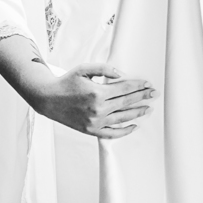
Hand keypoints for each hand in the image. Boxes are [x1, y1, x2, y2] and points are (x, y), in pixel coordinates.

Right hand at [33, 64, 156, 138]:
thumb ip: (104, 69)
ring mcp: (95, 122)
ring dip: (137, 113)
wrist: (48, 99)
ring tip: (148, 108)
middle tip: (155, 94)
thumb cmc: (66, 82)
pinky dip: (124, 131)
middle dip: (142, 97)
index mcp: (97, 92)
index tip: (148, 84)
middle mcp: (98, 109)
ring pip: (122, 118)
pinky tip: (134, 126)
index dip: (138, 86)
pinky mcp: (91, 130)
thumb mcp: (84, 69)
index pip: (125, 89)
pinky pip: (112, 134)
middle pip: (127, 102)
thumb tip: (121, 75)